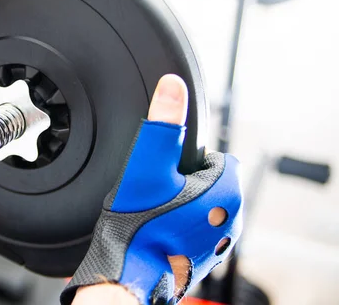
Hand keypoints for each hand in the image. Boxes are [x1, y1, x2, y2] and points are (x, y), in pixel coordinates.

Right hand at [61, 74, 243, 304]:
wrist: (128, 276)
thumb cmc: (138, 226)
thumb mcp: (146, 166)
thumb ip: (162, 124)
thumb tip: (173, 85)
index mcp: (228, 191)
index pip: (211, 155)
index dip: (181, 160)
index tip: (162, 175)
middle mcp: (234, 218)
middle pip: (205, 179)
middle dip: (182, 181)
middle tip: (154, 195)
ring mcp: (222, 241)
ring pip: (200, 203)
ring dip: (180, 203)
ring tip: (154, 213)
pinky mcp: (208, 256)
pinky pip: (195, 226)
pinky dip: (179, 225)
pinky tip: (157, 230)